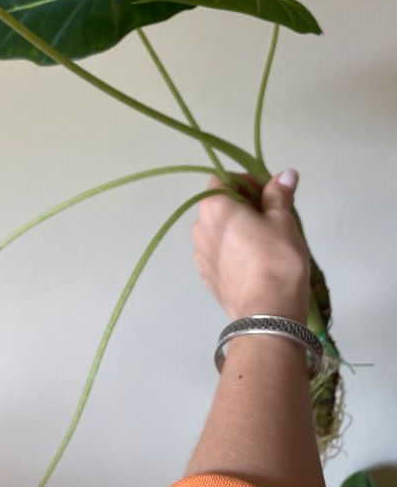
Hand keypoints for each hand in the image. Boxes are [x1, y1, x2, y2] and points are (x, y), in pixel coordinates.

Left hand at [191, 169, 310, 323]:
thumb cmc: (276, 259)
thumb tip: (286, 174)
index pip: (222, 180)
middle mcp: (199, 228)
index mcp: (214, 208)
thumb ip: (278, 194)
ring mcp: (200, 255)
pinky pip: (218, 254)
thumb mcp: (283, 221)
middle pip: (219, 206)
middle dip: (244, 206)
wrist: (267, 312)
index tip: (268, 194)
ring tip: (265, 243)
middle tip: (273, 217)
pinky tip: (254, 263)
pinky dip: (233, 251)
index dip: (246, 182)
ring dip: (237, 230)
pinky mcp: (206, 277)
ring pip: (218, 232)